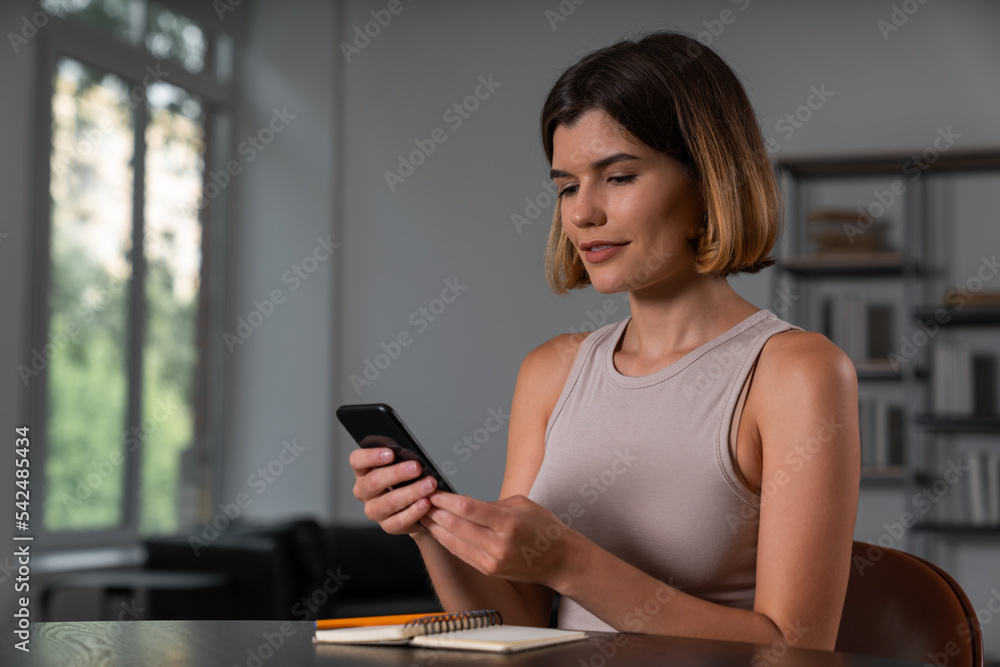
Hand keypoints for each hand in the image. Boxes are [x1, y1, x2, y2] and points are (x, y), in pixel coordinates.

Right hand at [350, 435, 437, 534]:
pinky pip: (399, 521)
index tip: (391, 453)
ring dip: (411, 492)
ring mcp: (374, 511)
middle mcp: (364, 492)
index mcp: (363, 472)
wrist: (414, 505)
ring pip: (388, 502)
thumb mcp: (400, 461)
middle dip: (397, 473)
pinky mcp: (387, 526)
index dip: (371, 456)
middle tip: (416, 468)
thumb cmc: (405, 478)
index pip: (357, 460)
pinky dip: (414, 511)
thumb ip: (400, 454)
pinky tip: (425, 503)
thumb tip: (409, 453)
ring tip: (428, 485)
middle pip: (373, 481)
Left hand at [421, 493, 573, 586]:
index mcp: (508, 523)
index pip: (467, 508)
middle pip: (455, 525)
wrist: (558, 560)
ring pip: (452, 541)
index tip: (432, 490)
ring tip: (422, 512)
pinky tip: (436, 530)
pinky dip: (445, 540)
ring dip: (434, 526)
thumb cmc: (543, 528)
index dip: (445, 499)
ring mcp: (491, 560)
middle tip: (420, 498)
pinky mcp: (487, 569)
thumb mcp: (520, 504)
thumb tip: (461, 501)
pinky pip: (459, 553)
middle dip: (434, 511)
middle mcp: (498, 544)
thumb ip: (489, 504)